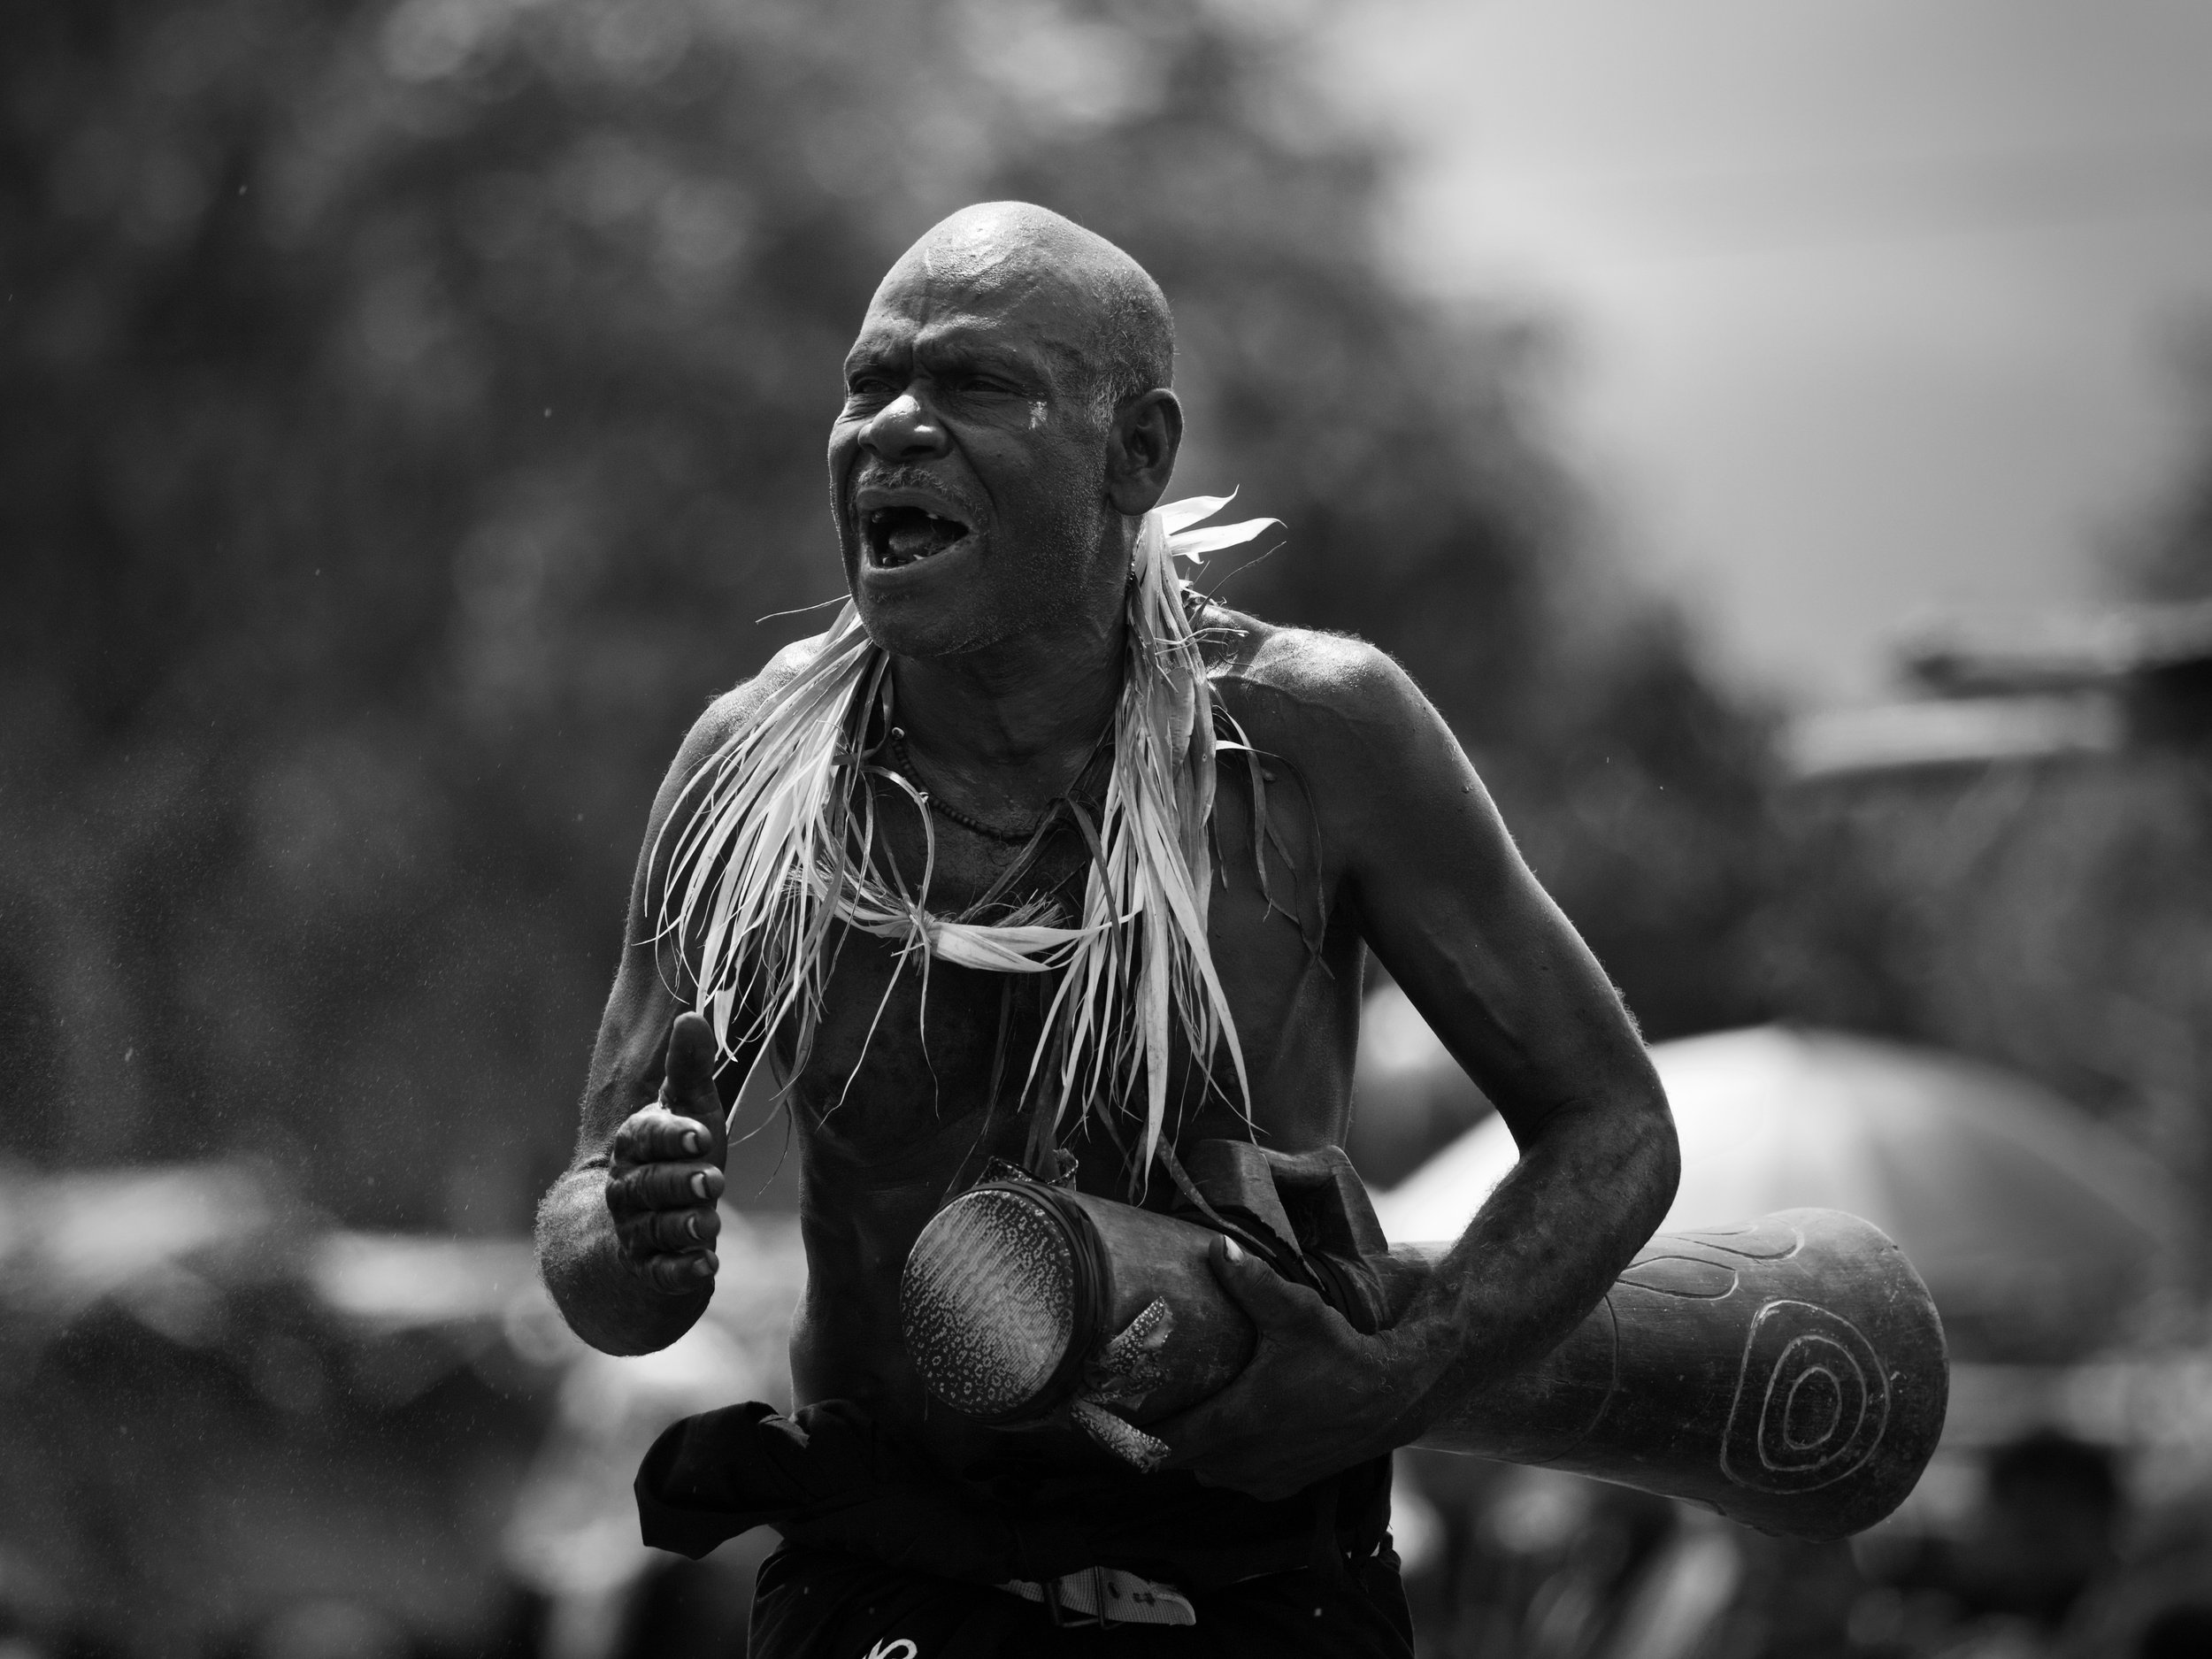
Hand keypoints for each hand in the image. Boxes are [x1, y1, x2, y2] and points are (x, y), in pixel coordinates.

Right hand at [605, 1011, 728, 1295]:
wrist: (654, 1227)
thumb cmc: (681, 1157)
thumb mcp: (691, 1112)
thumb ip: (689, 1072)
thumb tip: (691, 1016)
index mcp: (635, 1144)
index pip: (645, 1137)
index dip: (672, 1136)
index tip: (701, 1135)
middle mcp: (627, 1188)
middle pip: (650, 1185)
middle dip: (681, 1183)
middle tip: (714, 1180)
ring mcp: (636, 1231)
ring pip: (655, 1229)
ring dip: (684, 1226)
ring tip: (709, 1224)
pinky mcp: (651, 1270)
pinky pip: (662, 1273)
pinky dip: (684, 1271)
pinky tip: (707, 1267)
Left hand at [1151, 1236, 1408, 1500]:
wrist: (1392, 1397)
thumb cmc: (1340, 1353)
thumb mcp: (1296, 1312)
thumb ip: (1251, 1281)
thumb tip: (1215, 1245)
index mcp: (1236, 1422)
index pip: (1158, 1446)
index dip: (1125, 1434)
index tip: (1102, 1411)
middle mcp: (1243, 1462)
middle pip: (1175, 1458)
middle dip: (1154, 1434)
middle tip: (1140, 1397)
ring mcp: (1262, 1479)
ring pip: (1203, 1469)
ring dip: (1191, 1446)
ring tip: (1182, 1406)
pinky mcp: (1280, 1486)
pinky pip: (1233, 1477)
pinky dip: (1223, 1459)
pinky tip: (1229, 1425)